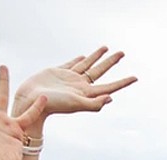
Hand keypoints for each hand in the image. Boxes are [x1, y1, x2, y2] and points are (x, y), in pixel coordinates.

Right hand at [11, 46, 137, 121]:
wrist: (31, 101)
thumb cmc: (53, 105)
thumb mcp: (75, 104)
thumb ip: (93, 103)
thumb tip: (111, 98)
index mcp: (87, 94)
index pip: (109, 87)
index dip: (123, 82)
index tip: (135, 77)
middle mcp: (80, 86)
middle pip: (100, 71)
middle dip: (111, 62)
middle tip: (122, 53)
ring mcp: (69, 79)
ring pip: (87, 64)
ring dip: (97, 57)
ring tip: (106, 48)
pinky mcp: (58, 72)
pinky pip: (72, 64)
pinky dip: (79, 60)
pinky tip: (83, 56)